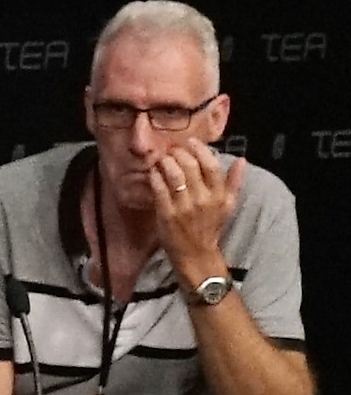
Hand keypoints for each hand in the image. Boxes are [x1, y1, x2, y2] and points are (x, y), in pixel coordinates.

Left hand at [148, 143, 242, 292]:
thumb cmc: (211, 226)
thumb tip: (242, 159)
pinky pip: (160, 190)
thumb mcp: (228, 205)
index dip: (200, 150)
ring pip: (175, 175)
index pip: (211, 165)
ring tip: (162, 158)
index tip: (190, 142)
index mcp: (219, 195)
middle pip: (190, 167)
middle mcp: (203, 199)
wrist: (196, 253)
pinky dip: (155, 177)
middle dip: (179, 153)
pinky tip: (153, 172)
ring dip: (166, 162)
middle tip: (171, 149)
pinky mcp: (167, 215)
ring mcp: (184, 207)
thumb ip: (234, 182)